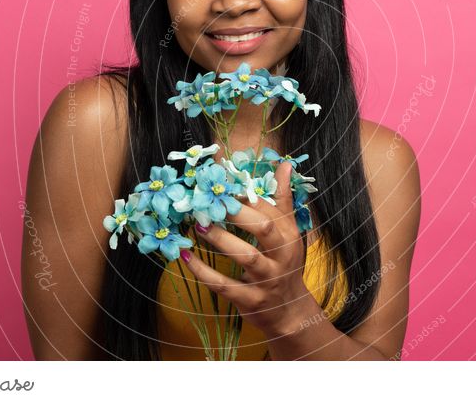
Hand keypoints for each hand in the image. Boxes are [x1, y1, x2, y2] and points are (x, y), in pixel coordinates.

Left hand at [179, 161, 318, 337]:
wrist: (289, 311)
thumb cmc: (285, 264)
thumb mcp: (289, 232)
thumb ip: (283, 199)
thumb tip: (284, 164)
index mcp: (288, 236)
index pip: (271, 210)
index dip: (248, 195)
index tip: (224, 184)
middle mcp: (281, 256)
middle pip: (264, 228)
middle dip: (237, 213)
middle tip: (211, 201)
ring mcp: (267, 279)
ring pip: (245, 256)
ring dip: (220, 239)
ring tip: (198, 225)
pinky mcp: (250, 300)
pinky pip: (224, 285)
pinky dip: (203, 271)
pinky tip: (185, 257)